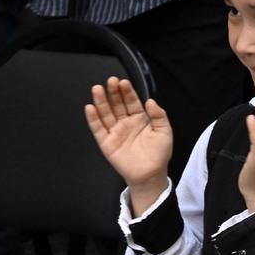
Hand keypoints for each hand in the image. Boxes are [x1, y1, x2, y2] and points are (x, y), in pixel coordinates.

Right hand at [84, 78, 174, 210]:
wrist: (151, 173)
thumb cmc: (159, 152)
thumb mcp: (164, 131)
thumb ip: (158, 115)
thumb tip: (150, 100)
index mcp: (140, 118)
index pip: (132, 101)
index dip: (127, 92)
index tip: (123, 82)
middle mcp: (126, 123)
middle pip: (117, 105)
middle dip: (113, 93)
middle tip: (110, 81)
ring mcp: (115, 132)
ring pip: (106, 114)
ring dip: (101, 102)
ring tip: (97, 89)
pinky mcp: (106, 142)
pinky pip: (98, 129)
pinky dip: (93, 119)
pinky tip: (90, 108)